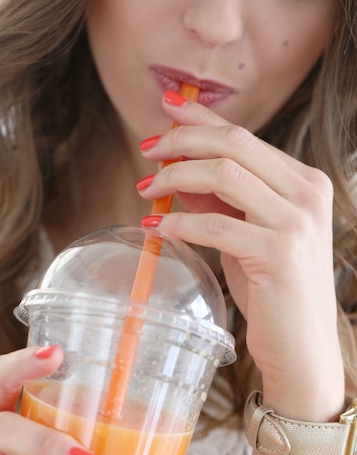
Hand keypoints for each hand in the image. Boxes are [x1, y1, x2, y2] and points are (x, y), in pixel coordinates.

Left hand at [138, 93, 344, 420]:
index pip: (244, 136)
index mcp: (305, 181)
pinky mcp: (279, 253)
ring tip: (146, 188)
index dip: (201, 118)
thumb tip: (178, 170)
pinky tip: (155, 226)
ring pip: (224, 174)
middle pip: (234, 143)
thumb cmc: (273, 290)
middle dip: (182, 141)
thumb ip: (221, 200)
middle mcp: (308, 193)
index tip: (167, 107)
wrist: (302, 347)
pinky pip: (215, 224)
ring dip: (175, 176)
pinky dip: (179, 221)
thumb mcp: (247, 234)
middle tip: (147, 150)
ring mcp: (297, 222)